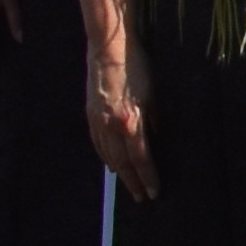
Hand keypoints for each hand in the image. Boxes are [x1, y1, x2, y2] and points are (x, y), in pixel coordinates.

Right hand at [85, 69, 155, 201]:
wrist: (109, 48)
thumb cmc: (138, 68)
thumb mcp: (152, 96)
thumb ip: (153, 122)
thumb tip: (155, 142)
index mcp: (129, 121)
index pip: (141, 158)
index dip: (148, 177)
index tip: (154, 192)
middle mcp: (111, 125)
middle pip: (123, 162)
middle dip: (133, 182)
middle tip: (141, 197)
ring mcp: (97, 120)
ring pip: (108, 155)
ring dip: (119, 172)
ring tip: (128, 185)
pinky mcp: (90, 114)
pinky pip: (97, 143)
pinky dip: (105, 156)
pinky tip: (111, 164)